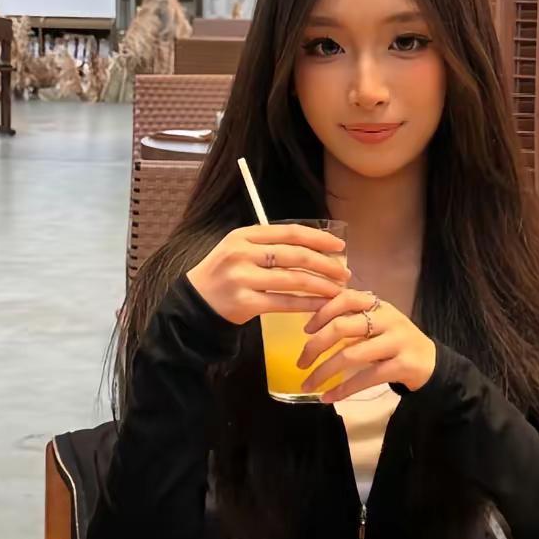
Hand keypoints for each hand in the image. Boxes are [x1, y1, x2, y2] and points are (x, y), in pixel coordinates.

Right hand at [187, 223, 348, 326]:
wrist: (194, 304)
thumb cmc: (223, 275)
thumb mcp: (238, 249)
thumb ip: (268, 244)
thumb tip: (313, 247)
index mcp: (244, 235)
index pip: (289, 232)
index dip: (318, 238)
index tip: (339, 246)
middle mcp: (243, 253)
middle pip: (295, 255)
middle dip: (325, 264)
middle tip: (344, 272)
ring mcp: (243, 278)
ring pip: (293, 280)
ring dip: (321, 285)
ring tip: (338, 290)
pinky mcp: (245, 303)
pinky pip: (284, 302)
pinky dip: (307, 304)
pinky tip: (322, 306)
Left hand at [299, 288, 436, 402]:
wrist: (431, 363)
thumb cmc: (396, 342)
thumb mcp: (378, 323)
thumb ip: (352, 319)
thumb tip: (312, 325)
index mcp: (378, 305)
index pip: (345, 298)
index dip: (322, 312)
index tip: (305, 330)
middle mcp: (388, 319)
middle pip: (342, 327)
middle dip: (315, 346)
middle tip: (301, 363)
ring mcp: (397, 342)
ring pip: (350, 355)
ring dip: (324, 372)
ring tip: (308, 385)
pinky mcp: (402, 365)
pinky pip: (365, 378)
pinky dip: (343, 390)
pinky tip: (329, 397)